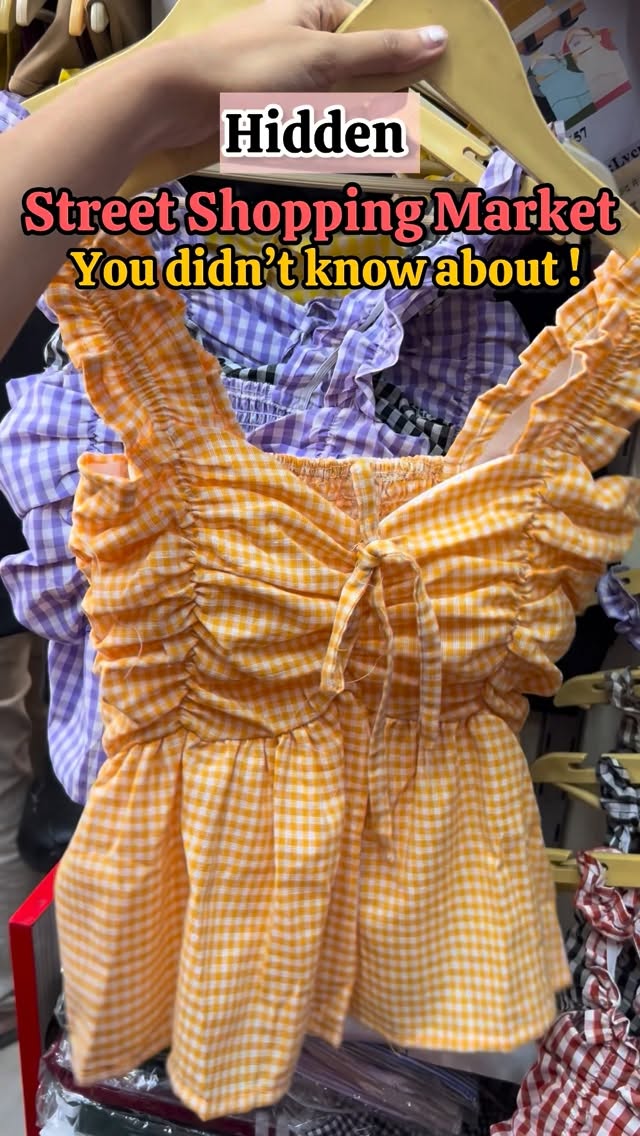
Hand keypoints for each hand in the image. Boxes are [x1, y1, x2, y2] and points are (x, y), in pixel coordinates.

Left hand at [135, 0, 447, 151]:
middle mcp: (301, 43)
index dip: (402, 55)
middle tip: (375, 124)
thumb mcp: (322, 56)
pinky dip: (306, 143)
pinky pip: (304, 132)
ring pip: (332, 111)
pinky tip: (297, 147)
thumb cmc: (243, 68)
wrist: (174, 102)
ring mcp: (283, 82)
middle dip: (368, 103)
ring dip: (335, 130)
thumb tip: (437, 36)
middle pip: (358, 76)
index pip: (375, 31)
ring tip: (318, 136)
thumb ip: (380, 51)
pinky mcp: (266, 116)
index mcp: (315, 13)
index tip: (432, 80)